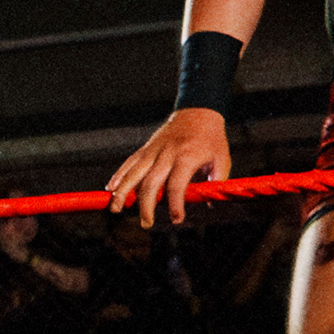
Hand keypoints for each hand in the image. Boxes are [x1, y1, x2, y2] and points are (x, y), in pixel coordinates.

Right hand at [106, 109, 230, 228]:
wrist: (198, 110)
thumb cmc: (212, 138)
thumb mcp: (222, 159)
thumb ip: (216, 182)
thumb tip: (209, 204)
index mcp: (187, 156)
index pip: (176, 184)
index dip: (175, 204)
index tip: (177, 219)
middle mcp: (167, 153)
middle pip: (151, 182)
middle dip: (146, 205)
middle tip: (146, 223)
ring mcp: (153, 150)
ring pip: (133, 172)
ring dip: (123, 192)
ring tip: (116, 209)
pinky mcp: (146, 148)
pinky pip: (129, 162)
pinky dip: (118, 175)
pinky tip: (111, 189)